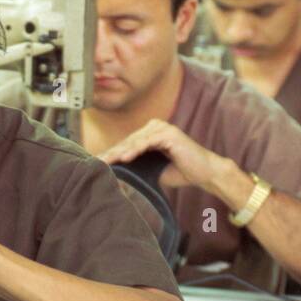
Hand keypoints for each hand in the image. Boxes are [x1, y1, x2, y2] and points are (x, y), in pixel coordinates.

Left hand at [97, 119, 226, 191]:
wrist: (204, 173)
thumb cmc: (179, 171)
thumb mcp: (153, 169)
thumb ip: (137, 166)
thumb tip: (116, 173)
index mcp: (150, 134)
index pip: (126, 144)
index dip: (112, 154)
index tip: (97, 164)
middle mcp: (154, 127)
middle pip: (128, 141)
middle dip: (112, 153)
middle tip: (96, 163)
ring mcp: (162, 129)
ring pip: (135, 141)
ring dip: (120, 152)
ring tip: (107, 161)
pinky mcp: (169, 134)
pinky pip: (148, 142)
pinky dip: (136, 150)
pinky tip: (125, 158)